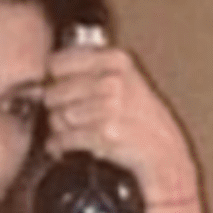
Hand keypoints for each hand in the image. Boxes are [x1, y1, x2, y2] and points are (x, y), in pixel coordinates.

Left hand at [44, 43, 199, 204]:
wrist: (164, 151)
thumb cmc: (142, 118)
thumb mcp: (125, 80)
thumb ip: (90, 70)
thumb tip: (47, 76)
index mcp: (117, 61)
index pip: (59, 62)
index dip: (53, 78)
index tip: (55, 86)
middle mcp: (113, 81)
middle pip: (56, 91)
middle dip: (55, 106)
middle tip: (62, 113)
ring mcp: (109, 108)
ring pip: (59, 116)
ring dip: (59, 127)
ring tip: (69, 130)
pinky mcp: (105, 134)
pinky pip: (66, 138)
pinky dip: (59, 145)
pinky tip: (61, 145)